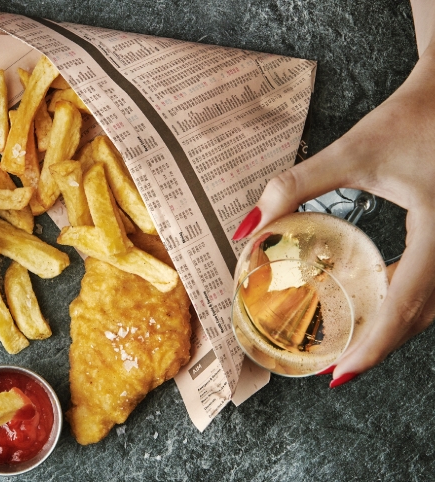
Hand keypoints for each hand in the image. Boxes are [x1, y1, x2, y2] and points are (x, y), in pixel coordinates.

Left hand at [235, 44, 434, 385]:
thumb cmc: (413, 117)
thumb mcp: (352, 152)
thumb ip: (294, 187)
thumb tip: (247, 228)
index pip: (406, 304)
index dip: (374, 345)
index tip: (339, 374)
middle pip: (422, 315)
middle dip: (379, 344)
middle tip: (338, 365)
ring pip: (434, 304)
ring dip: (395, 326)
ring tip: (354, 342)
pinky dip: (408, 301)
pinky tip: (380, 298)